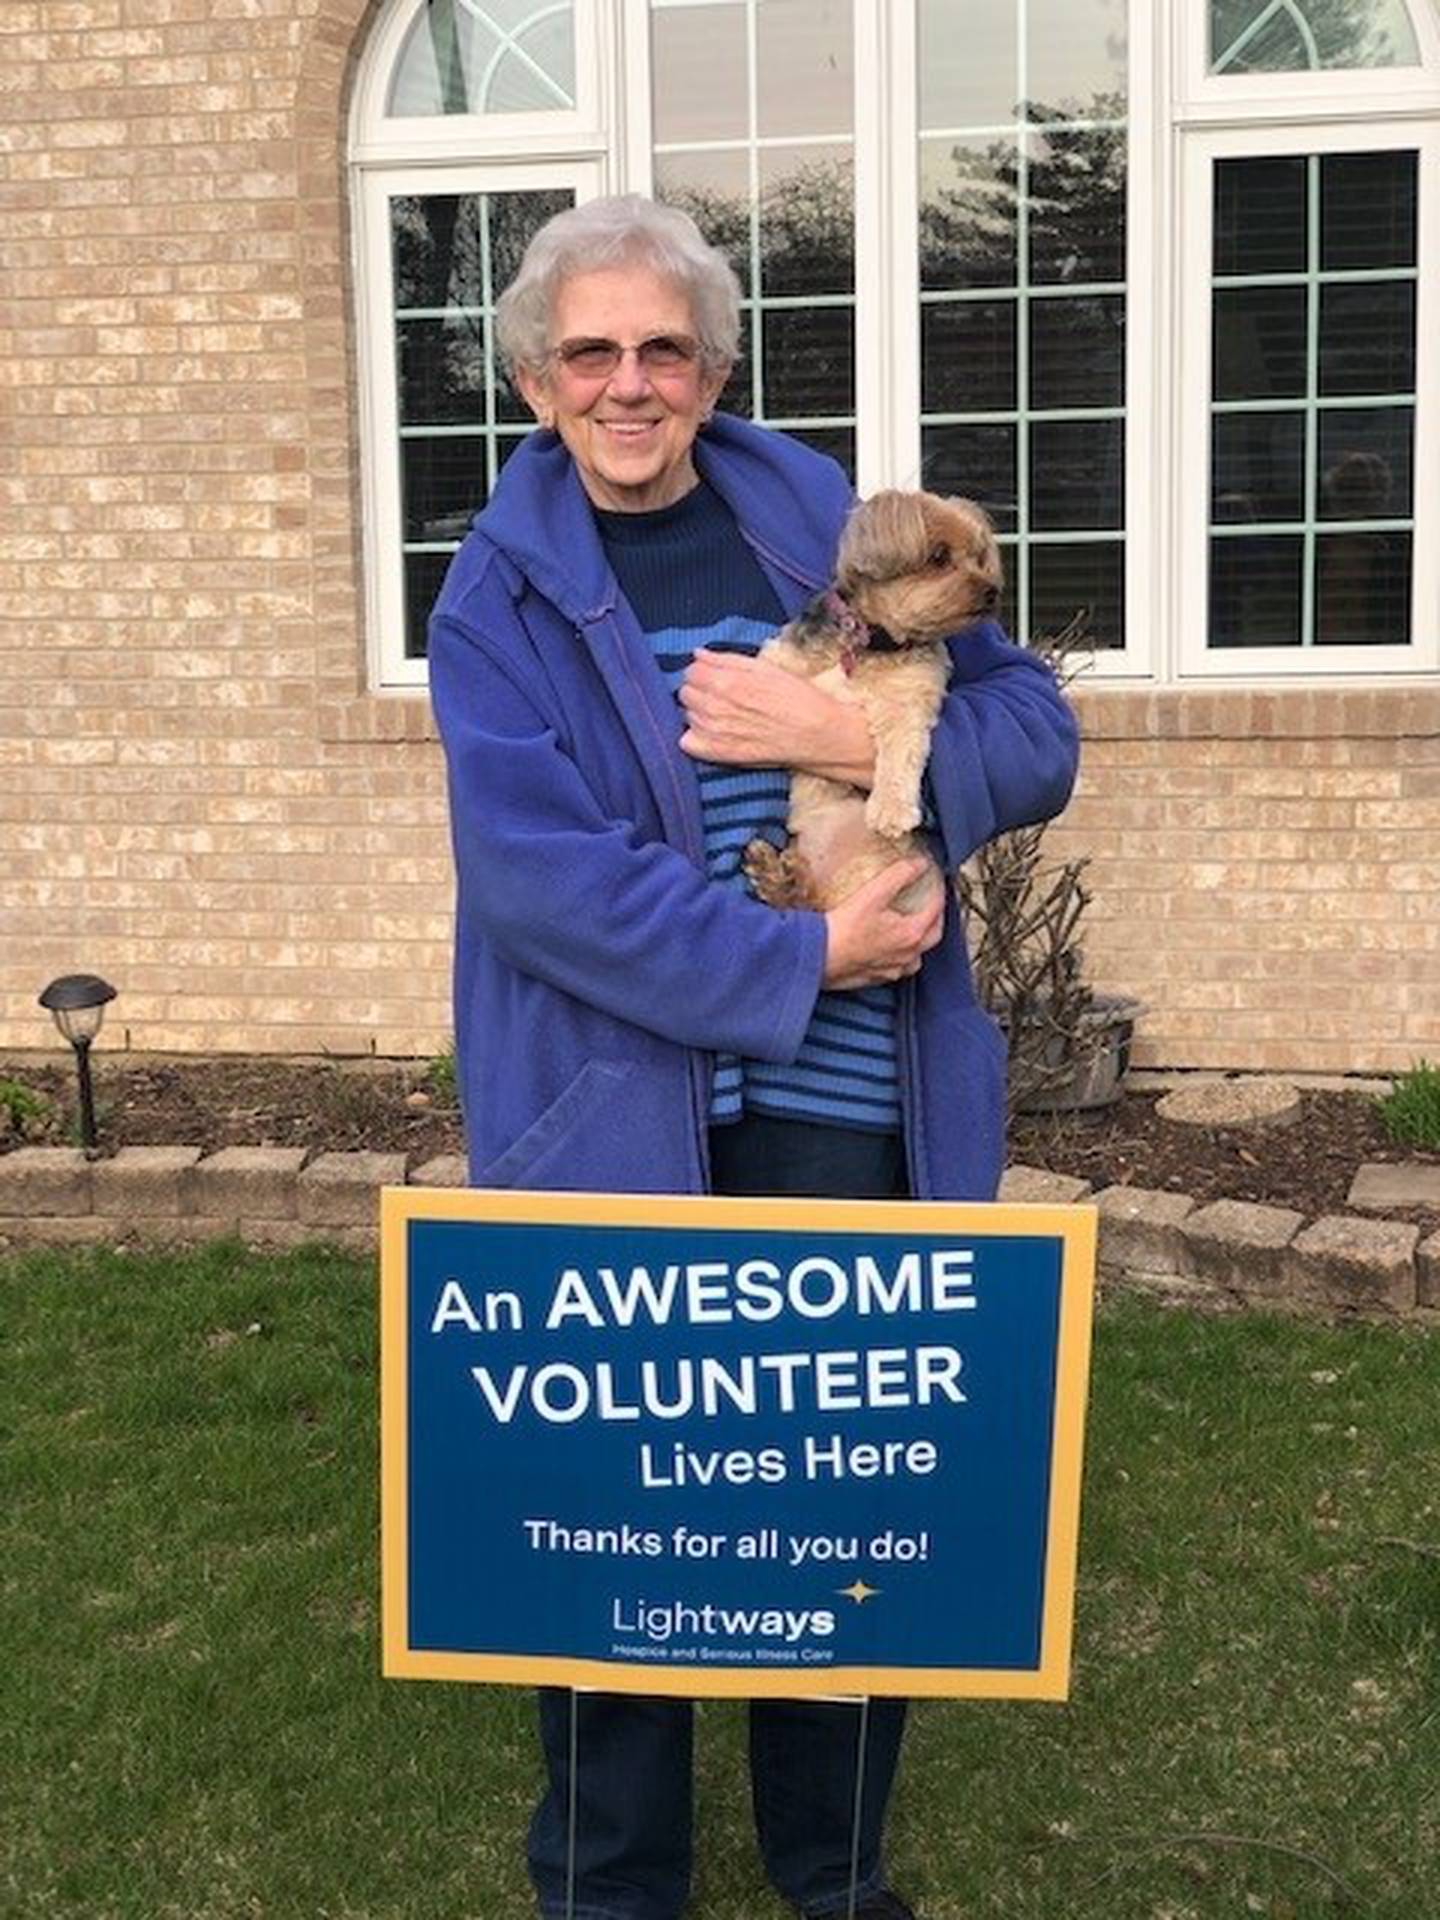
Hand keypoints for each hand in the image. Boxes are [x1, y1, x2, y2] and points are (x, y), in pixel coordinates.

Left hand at [678, 649, 874, 784]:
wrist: (816, 734)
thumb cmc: (796, 697)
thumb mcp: (765, 668)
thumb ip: (727, 660)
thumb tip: (698, 654)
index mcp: (726, 682)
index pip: (691, 671)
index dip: (704, 672)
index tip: (717, 676)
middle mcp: (716, 708)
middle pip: (686, 693)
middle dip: (700, 690)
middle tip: (724, 696)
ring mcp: (715, 733)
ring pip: (687, 715)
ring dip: (700, 712)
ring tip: (727, 714)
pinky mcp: (719, 754)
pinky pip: (686, 742)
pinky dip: (695, 737)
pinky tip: (716, 733)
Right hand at [822, 858, 944, 988]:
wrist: (817, 955)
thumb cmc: (843, 928)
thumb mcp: (873, 893)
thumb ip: (900, 875)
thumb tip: (920, 864)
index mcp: (911, 934)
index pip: (935, 910)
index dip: (938, 893)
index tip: (936, 882)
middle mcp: (906, 955)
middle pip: (933, 936)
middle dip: (936, 919)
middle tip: (932, 905)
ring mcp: (891, 970)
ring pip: (916, 958)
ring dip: (919, 943)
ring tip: (913, 931)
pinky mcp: (874, 979)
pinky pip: (896, 969)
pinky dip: (899, 958)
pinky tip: (888, 950)